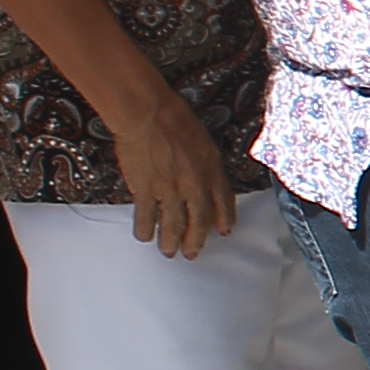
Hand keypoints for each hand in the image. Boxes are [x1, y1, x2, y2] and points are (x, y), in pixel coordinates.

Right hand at [112, 90, 238, 257]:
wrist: (149, 115)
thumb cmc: (175, 119)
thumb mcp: (203, 141)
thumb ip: (206, 164)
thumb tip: (204, 177)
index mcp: (212, 170)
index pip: (224, 201)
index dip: (224, 218)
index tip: (224, 231)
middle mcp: (195, 185)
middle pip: (199, 221)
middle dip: (196, 240)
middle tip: (192, 254)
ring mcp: (170, 190)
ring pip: (173, 225)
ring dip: (171, 241)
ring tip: (168, 252)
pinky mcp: (146, 190)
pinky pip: (147, 217)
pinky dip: (146, 229)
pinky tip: (145, 236)